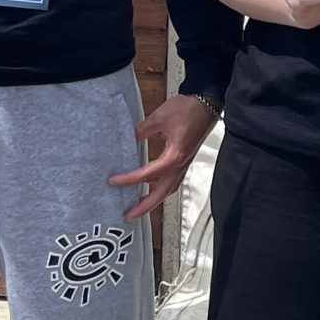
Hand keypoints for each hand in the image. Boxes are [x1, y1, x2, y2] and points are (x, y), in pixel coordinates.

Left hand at [109, 91, 219, 224]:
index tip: (113, 181)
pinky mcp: (184, 160)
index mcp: (173, 157)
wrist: (206, 103)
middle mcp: (180, 165)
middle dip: (145, 207)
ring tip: (139, 206)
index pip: (147, 174)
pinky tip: (151, 186)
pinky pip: (171, 180)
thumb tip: (128, 140)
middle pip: (161, 193)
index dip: (128, 179)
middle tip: (129, 216)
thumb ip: (140, 132)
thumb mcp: (158, 118)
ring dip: (153, 200)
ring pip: (168, 189)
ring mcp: (183, 164)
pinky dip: (160, 188)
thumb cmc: (188, 110)